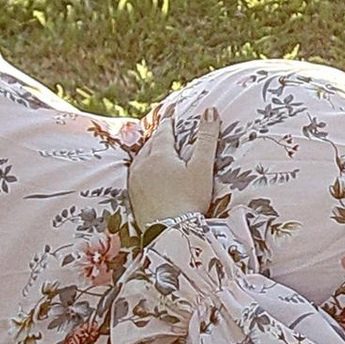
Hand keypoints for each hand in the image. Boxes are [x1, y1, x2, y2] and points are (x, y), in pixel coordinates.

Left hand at [125, 116, 221, 234]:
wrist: (171, 233)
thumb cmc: (190, 199)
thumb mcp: (203, 167)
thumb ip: (207, 138)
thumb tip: (211, 110)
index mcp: (160, 154)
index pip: (164, 132)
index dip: (169, 123)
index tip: (172, 117)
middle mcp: (143, 164)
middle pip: (151, 143)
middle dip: (159, 136)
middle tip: (165, 131)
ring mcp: (136, 181)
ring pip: (141, 158)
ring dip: (149, 151)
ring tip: (156, 149)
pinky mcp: (133, 196)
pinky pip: (136, 174)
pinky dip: (142, 167)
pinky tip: (146, 172)